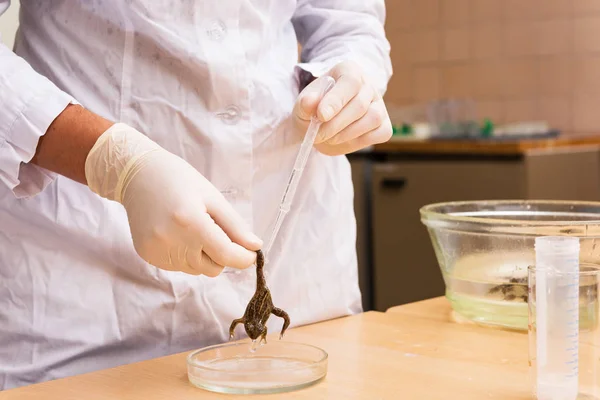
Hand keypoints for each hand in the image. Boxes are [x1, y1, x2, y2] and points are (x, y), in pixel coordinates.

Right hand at [85, 123, 261, 275]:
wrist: (138, 175)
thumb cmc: (180, 180)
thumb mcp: (212, 197)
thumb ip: (235, 226)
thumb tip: (255, 247)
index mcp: (191, 221)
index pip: (226, 255)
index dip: (244, 259)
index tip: (252, 255)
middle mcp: (171, 240)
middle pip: (212, 268)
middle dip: (222, 255)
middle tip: (216, 232)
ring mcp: (157, 250)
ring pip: (196, 270)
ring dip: (203, 256)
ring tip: (193, 229)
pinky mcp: (148, 255)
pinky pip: (178, 267)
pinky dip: (185, 256)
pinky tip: (178, 234)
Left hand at [293, 61, 392, 155]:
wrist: (323, 124)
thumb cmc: (315, 109)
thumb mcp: (304, 104)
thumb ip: (305, 103)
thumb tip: (309, 102)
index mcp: (349, 71)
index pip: (349, 82)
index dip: (336, 100)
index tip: (321, 115)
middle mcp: (368, 85)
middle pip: (360, 104)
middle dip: (336, 124)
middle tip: (317, 134)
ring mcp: (380, 105)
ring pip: (372, 119)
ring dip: (347, 134)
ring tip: (328, 137)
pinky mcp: (385, 125)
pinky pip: (380, 133)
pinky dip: (359, 142)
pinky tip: (343, 140)